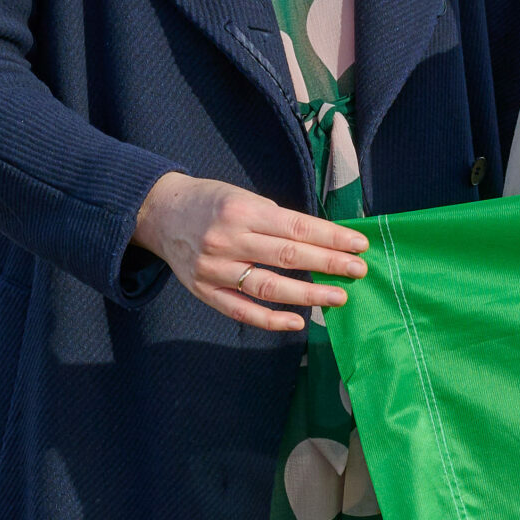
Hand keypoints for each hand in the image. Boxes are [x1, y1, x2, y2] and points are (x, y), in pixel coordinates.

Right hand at [132, 171, 367, 332]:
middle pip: (288, 256)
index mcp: (243, 211)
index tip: (360, 245)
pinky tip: (298, 321)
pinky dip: (270, 319)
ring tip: (338, 297)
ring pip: (268, 286)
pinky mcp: (203, 291)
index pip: (297, 227)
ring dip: (308, 294)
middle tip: (359, 271)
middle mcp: (227, 240)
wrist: (159, 214)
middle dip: (329, 264)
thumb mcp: (246, 198)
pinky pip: (240, 311)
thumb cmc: (213, 203)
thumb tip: (327, 241)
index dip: (332, 237)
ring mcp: (213, 269)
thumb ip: (279, 220)